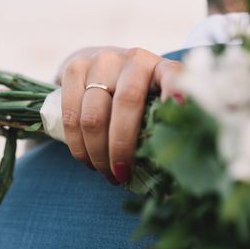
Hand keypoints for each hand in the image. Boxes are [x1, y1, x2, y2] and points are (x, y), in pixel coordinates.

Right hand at [57, 47, 183, 184]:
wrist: (100, 68)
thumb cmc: (136, 99)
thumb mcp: (156, 108)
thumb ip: (164, 133)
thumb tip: (172, 189)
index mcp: (163, 69)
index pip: (174, 77)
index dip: (177, 93)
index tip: (179, 111)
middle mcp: (135, 59)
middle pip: (127, 104)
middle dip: (122, 147)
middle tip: (121, 176)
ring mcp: (103, 59)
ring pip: (94, 114)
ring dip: (97, 153)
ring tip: (105, 173)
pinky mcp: (74, 65)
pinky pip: (71, 113)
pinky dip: (77, 145)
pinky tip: (87, 160)